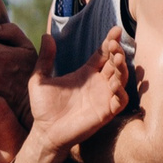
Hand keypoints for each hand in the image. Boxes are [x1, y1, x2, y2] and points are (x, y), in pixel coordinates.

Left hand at [24, 26, 128, 147]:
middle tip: (114, 45)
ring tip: (118, 58)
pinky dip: (121, 91)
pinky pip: (120, 100)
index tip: (115, 30)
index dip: (110, 41)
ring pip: (121, 78)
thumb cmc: (43, 107)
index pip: (102, 54)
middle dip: (117, 52)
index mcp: (85, 73)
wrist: (45, 132)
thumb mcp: (40, 79)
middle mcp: (97, 83)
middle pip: (114, 63)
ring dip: (122, 68)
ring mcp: (103, 97)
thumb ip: (45, 59)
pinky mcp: (106, 112)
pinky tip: (114, 84)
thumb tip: (46, 36)